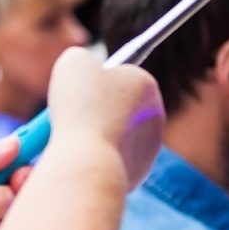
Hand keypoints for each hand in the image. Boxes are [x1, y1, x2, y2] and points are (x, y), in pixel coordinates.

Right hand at [46, 47, 164, 189]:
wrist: (88, 160)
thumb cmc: (81, 107)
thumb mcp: (73, 62)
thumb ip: (80, 56)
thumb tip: (81, 65)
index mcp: (146, 83)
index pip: (118, 76)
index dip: (94, 82)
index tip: (79, 90)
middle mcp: (155, 115)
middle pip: (117, 107)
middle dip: (96, 110)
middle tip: (72, 113)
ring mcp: (150, 147)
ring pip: (114, 135)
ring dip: (95, 134)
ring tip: (74, 136)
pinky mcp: (139, 173)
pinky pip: (111, 160)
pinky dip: (97, 159)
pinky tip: (84, 156)